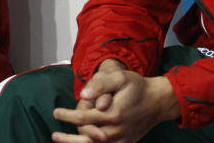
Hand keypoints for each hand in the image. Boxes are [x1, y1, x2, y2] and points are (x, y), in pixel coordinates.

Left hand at [52, 69, 179, 142]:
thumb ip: (101, 84)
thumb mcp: (120, 77)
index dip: (67, 116)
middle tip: (54, 134)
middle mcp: (116, 130)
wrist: (158, 101)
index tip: (56, 113)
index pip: (83, 118)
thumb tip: (84, 95)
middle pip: (86, 137)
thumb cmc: (138, 87)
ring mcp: (122, 139)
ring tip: (62, 142)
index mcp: (113, 114)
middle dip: (69, 137)